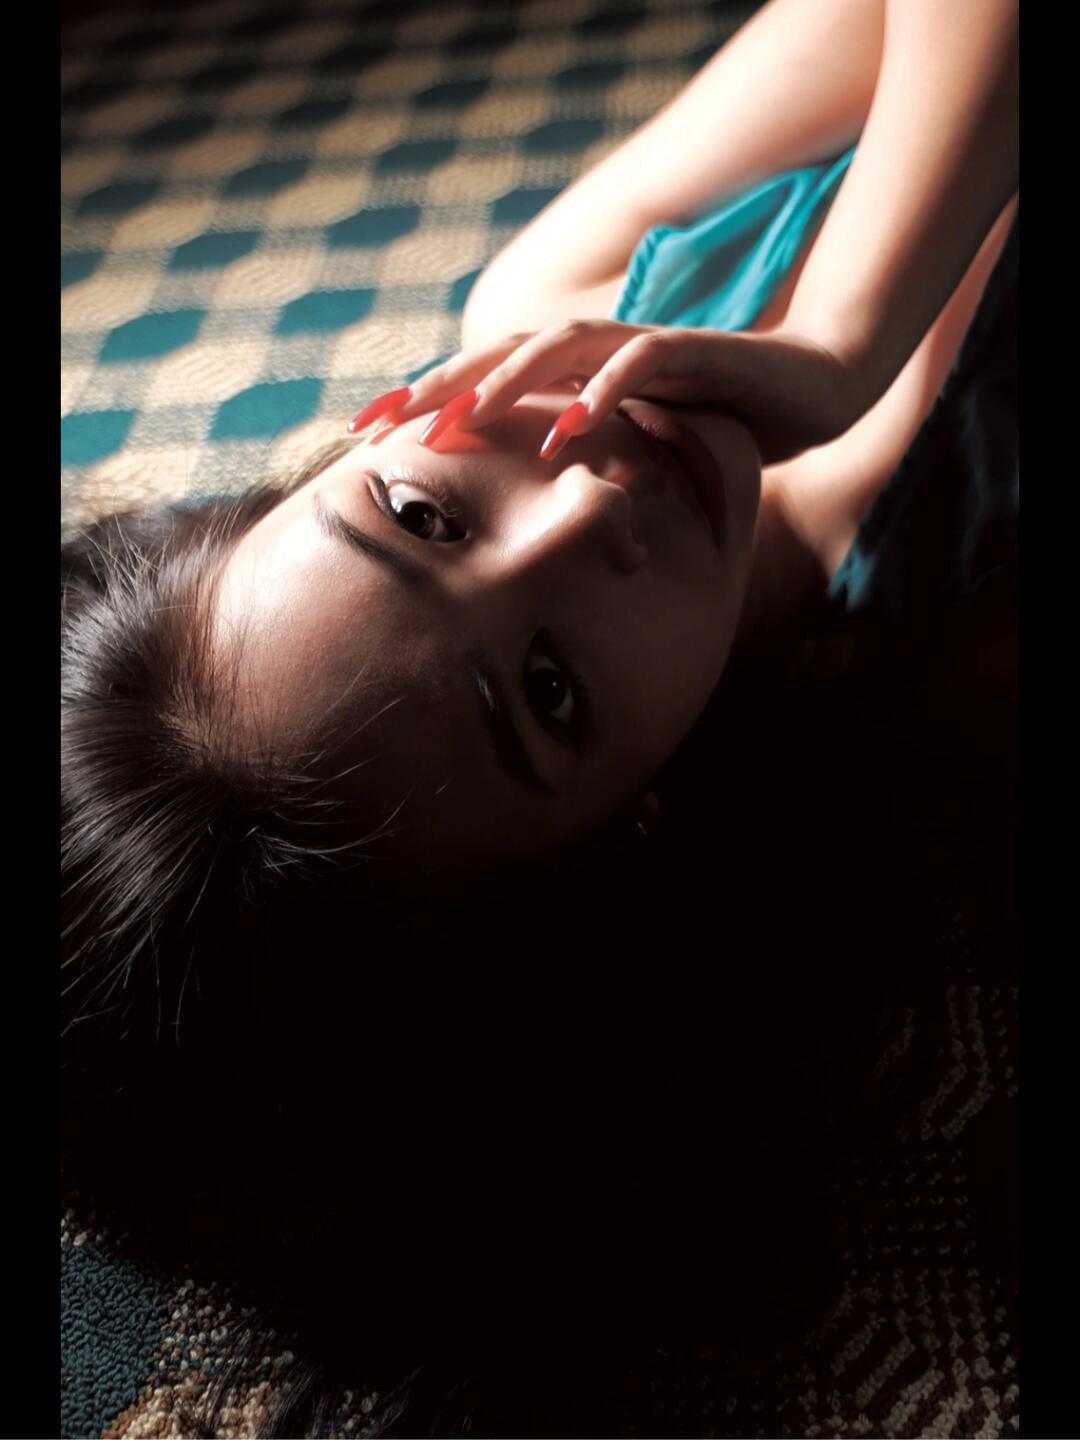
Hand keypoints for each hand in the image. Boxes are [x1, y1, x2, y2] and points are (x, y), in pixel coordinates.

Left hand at [348, 320, 861, 465]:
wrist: (814, 389)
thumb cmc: (718, 428)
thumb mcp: (636, 455)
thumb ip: (580, 467)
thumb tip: (518, 515)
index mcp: (577, 371)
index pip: (486, 377)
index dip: (423, 398)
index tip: (362, 434)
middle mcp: (600, 350)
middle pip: (500, 352)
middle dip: (435, 385)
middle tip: (377, 425)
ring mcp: (644, 344)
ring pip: (557, 348)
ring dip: (502, 383)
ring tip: (455, 422)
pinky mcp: (696, 352)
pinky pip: (640, 362)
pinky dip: (600, 391)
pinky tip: (566, 427)